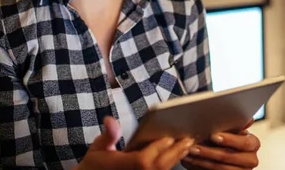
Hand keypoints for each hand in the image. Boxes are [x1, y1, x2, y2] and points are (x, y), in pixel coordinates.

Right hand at [74, 116, 194, 169]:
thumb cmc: (95, 164)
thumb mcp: (98, 147)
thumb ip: (109, 135)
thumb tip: (110, 119)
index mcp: (124, 166)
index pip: (144, 160)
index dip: (158, 149)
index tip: (170, 137)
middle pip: (159, 166)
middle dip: (174, 152)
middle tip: (188, 139)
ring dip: (176, 158)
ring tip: (187, 145)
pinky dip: (170, 164)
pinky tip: (178, 155)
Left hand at [181, 119, 259, 169]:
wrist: (219, 153)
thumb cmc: (225, 138)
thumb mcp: (230, 130)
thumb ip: (235, 124)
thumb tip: (247, 118)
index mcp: (253, 143)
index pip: (245, 142)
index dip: (229, 140)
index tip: (213, 135)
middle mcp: (251, 159)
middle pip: (229, 156)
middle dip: (209, 151)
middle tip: (194, 146)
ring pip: (220, 167)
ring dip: (202, 159)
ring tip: (190, 152)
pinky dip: (200, 166)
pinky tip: (191, 160)